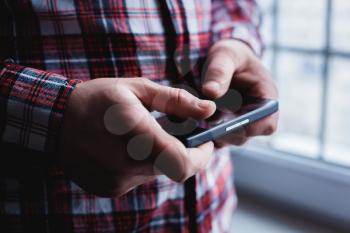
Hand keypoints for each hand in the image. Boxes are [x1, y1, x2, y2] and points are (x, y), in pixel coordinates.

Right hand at [58, 78, 215, 196]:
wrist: (55, 120)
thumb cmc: (98, 99)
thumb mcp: (137, 89)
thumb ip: (176, 100)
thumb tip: (208, 109)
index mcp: (136, 134)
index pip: (183, 163)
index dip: (202, 156)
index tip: (206, 143)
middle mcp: (127, 164)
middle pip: (172, 168)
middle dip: (180, 151)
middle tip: (171, 133)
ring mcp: (117, 180)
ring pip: (155, 173)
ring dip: (158, 157)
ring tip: (141, 137)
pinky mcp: (109, 188)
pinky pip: (137, 178)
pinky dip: (139, 164)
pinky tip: (124, 148)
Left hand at [202, 40, 277, 146]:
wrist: (221, 61)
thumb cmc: (229, 55)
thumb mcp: (225, 55)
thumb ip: (219, 71)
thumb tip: (211, 92)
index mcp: (266, 98)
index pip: (267, 123)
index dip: (249, 128)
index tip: (225, 124)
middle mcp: (255, 115)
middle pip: (245, 136)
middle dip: (224, 133)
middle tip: (202, 126)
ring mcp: (239, 123)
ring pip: (228, 139)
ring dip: (212, 134)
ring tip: (194, 125)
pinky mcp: (225, 127)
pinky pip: (215, 137)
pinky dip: (204, 133)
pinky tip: (190, 125)